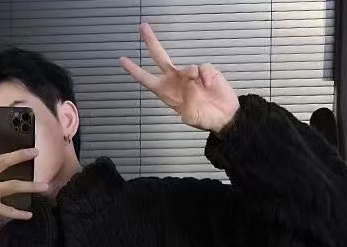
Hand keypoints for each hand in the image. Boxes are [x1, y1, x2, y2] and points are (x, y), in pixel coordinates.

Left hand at [120, 23, 239, 134]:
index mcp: (166, 92)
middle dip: (151, 42)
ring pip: (187, 67)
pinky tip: (208, 85)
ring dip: (192, 76)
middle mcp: (175, 80)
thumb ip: (186, 101)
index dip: (135, 70)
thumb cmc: (203, 117)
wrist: (223, 116)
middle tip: (143, 28)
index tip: (123, 60)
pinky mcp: (205, 71)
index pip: (146, 79)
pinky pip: (203, 68)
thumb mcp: (189, 117)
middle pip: (160, 57)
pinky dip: (206, 76)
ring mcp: (190, 75)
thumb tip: (190, 78)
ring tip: (200, 87)